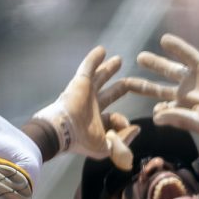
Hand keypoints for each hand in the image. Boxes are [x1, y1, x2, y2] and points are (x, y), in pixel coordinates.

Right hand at [33, 46, 138, 169]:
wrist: (62, 132)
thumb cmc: (82, 141)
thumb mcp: (106, 147)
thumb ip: (123, 140)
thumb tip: (136, 129)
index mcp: (96, 123)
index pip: (113, 118)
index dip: (121, 122)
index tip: (126, 125)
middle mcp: (92, 107)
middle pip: (110, 94)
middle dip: (121, 88)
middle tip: (130, 82)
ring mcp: (85, 93)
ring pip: (100, 78)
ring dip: (108, 69)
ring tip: (119, 60)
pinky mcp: (80, 82)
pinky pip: (87, 67)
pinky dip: (93, 58)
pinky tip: (101, 50)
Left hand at [130, 34, 198, 132]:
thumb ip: (177, 118)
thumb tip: (155, 116)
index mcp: (182, 108)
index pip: (162, 109)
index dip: (156, 110)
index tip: (156, 110)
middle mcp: (184, 93)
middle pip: (158, 88)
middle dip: (142, 85)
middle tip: (125, 82)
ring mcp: (192, 79)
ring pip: (169, 69)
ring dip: (155, 63)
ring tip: (140, 58)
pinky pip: (187, 55)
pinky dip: (177, 47)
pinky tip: (165, 40)